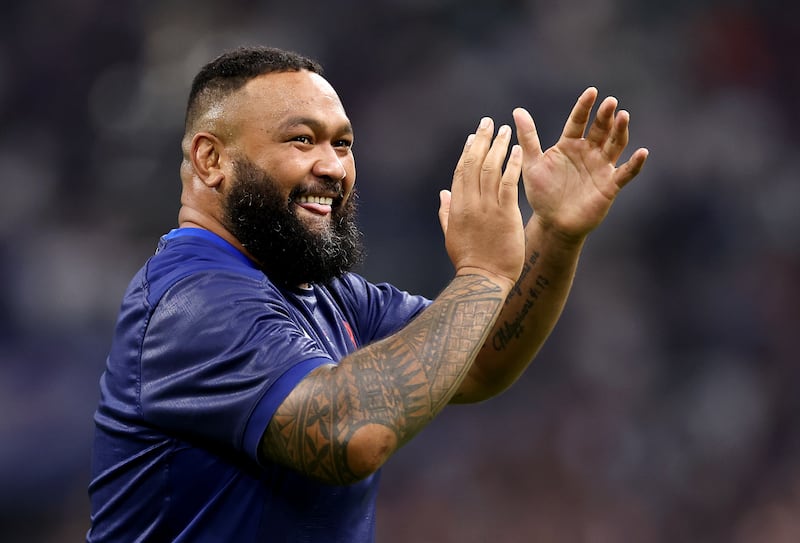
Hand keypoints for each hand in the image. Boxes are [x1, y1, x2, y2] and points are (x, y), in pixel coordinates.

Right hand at [438, 117, 524, 289]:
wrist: (483, 279)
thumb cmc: (469, 262)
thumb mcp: (451, 235)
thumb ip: (446, 213)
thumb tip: (442, 194)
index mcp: (456, 207)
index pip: (460, 172)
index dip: (466, 152)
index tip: (473, 137)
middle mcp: (469, 203)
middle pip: (473, 163)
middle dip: (481, 140)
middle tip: (488, 123)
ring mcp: (487, 207)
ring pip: (490, 168)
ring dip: (497, 146)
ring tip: (504, 130)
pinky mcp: (505, 214)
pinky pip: (507, 183)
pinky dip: (511, 164)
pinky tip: (516, 150)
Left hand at [513, 87, 648, 239]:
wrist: (553, 223)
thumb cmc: (542, 194)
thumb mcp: (532, 164)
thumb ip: (528, 138)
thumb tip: (517, 110)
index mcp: (569, 144)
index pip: (578, 121)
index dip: (585, 107)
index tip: (592, 92)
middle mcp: (588, 152)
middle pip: (600, 129)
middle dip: (605, 115)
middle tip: (610, 102)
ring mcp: (601, 167)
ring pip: (615, 145)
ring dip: (620, 131)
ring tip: (623, 117)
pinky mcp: (610, 185)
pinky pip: (625, 173)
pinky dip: (635, 164)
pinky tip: (642, 153)